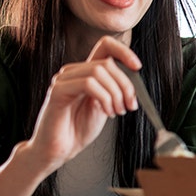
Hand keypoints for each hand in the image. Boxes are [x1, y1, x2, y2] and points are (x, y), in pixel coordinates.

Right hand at [25, 36, 141, 172]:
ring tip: (117, 112)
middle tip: (129, 105)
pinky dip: (104, 98)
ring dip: (115, 93)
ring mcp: (64, 79)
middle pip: (107, 63)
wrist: (59, 150)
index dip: (124, 51)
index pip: (105, 46)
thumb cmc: (78, 130)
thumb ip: (115, 91)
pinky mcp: (58, 90)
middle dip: (125, 85)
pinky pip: (88, 84)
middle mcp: (73, 72)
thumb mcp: (105, 106)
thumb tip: (133, 81)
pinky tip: (106, 112)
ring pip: (99, 72)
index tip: (137, 67)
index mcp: (86, 72)